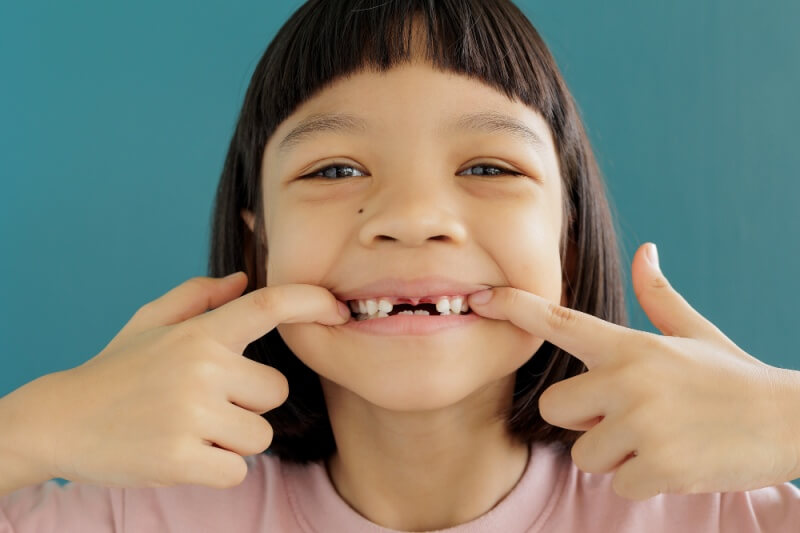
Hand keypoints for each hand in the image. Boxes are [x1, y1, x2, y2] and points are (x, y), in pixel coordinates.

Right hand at [31, 273, 349, 489]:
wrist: (59, 421)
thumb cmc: (116, 369)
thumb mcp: (150, 322)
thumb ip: (199, 298)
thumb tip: (243, 278)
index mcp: (199, 333)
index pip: (268, 307)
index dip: (310, 302)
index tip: (337, 308)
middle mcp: (200, 368)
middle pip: (276, 393)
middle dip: (250, 404)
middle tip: (206, 405)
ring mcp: (191, 414)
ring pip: (259, 436)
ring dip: (233, 440)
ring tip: (189, 429)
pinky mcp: (180, 459)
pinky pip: (236, 470)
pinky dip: (216, 469)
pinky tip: (182, 453)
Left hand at [467, 242, 799, 500]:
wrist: (790, 421)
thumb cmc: (732, 379)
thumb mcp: (694, 334)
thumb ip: (659, 298)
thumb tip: (646, 252)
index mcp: (631, 345)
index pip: (560, 323)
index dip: (515, 308)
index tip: (479, 298)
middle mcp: (628, 378)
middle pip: (554, 408)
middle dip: (583, 422)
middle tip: (632, 419)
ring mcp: (643, 422)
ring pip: (585, 454)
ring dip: (617, 455)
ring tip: (663, 438)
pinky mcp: (660, 465)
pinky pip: (619, 483)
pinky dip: (644, 481)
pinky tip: (679, 461)